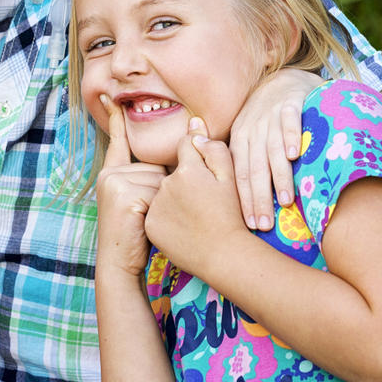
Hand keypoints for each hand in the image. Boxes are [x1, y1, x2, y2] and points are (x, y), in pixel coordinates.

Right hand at [95, 95, 165, 277]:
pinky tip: (144, 223)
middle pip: (154, 166)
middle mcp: (109, 174)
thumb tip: (173, 160)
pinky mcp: (122, 194)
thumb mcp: (139, 200)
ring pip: (159, 180)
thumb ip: (147, 179)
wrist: (119, 263)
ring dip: (162, 201)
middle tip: (145, 215)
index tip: (110, 96)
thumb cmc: (136, 234)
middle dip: (162, 190)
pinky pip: (157, 192)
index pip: (118, 141)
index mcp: (111, 173)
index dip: (117, 119)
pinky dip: (159, 209)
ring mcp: (114, 183)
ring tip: (145, 220)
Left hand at [146, 117, 249, 277]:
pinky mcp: (150, 223)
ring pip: (163, 192)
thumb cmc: (231, 215)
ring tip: (194, 216)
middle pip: (173, 171)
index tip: (206, 176)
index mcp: (187, 169)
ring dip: (174, 199)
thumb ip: (213, 149)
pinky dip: (166, 217)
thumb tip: (194, 127)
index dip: (198, 158)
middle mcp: (167, 184)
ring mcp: (156, 205)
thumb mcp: (231, 178)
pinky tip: (182, 227)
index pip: (185, 147)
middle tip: (203, 202)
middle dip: (185, 180)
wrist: (222, 254)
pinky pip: (155, 212)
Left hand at [227, 68, 318, 229]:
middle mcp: (253, 128)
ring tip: (286, 200)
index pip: (240, 175)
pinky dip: (290, 136)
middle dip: (260, 198)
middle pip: (255, 167)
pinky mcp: (291, 102)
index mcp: (240, 139)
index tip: (250, 225)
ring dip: (279, 175)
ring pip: (272, 149)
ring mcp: (271, 115)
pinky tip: (294, 154)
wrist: (286, 79)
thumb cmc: (267, 117)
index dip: (244, 201)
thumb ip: (242, 162)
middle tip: (266, 224)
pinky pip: (290, 120)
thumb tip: (231, 199)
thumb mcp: (248, 135)